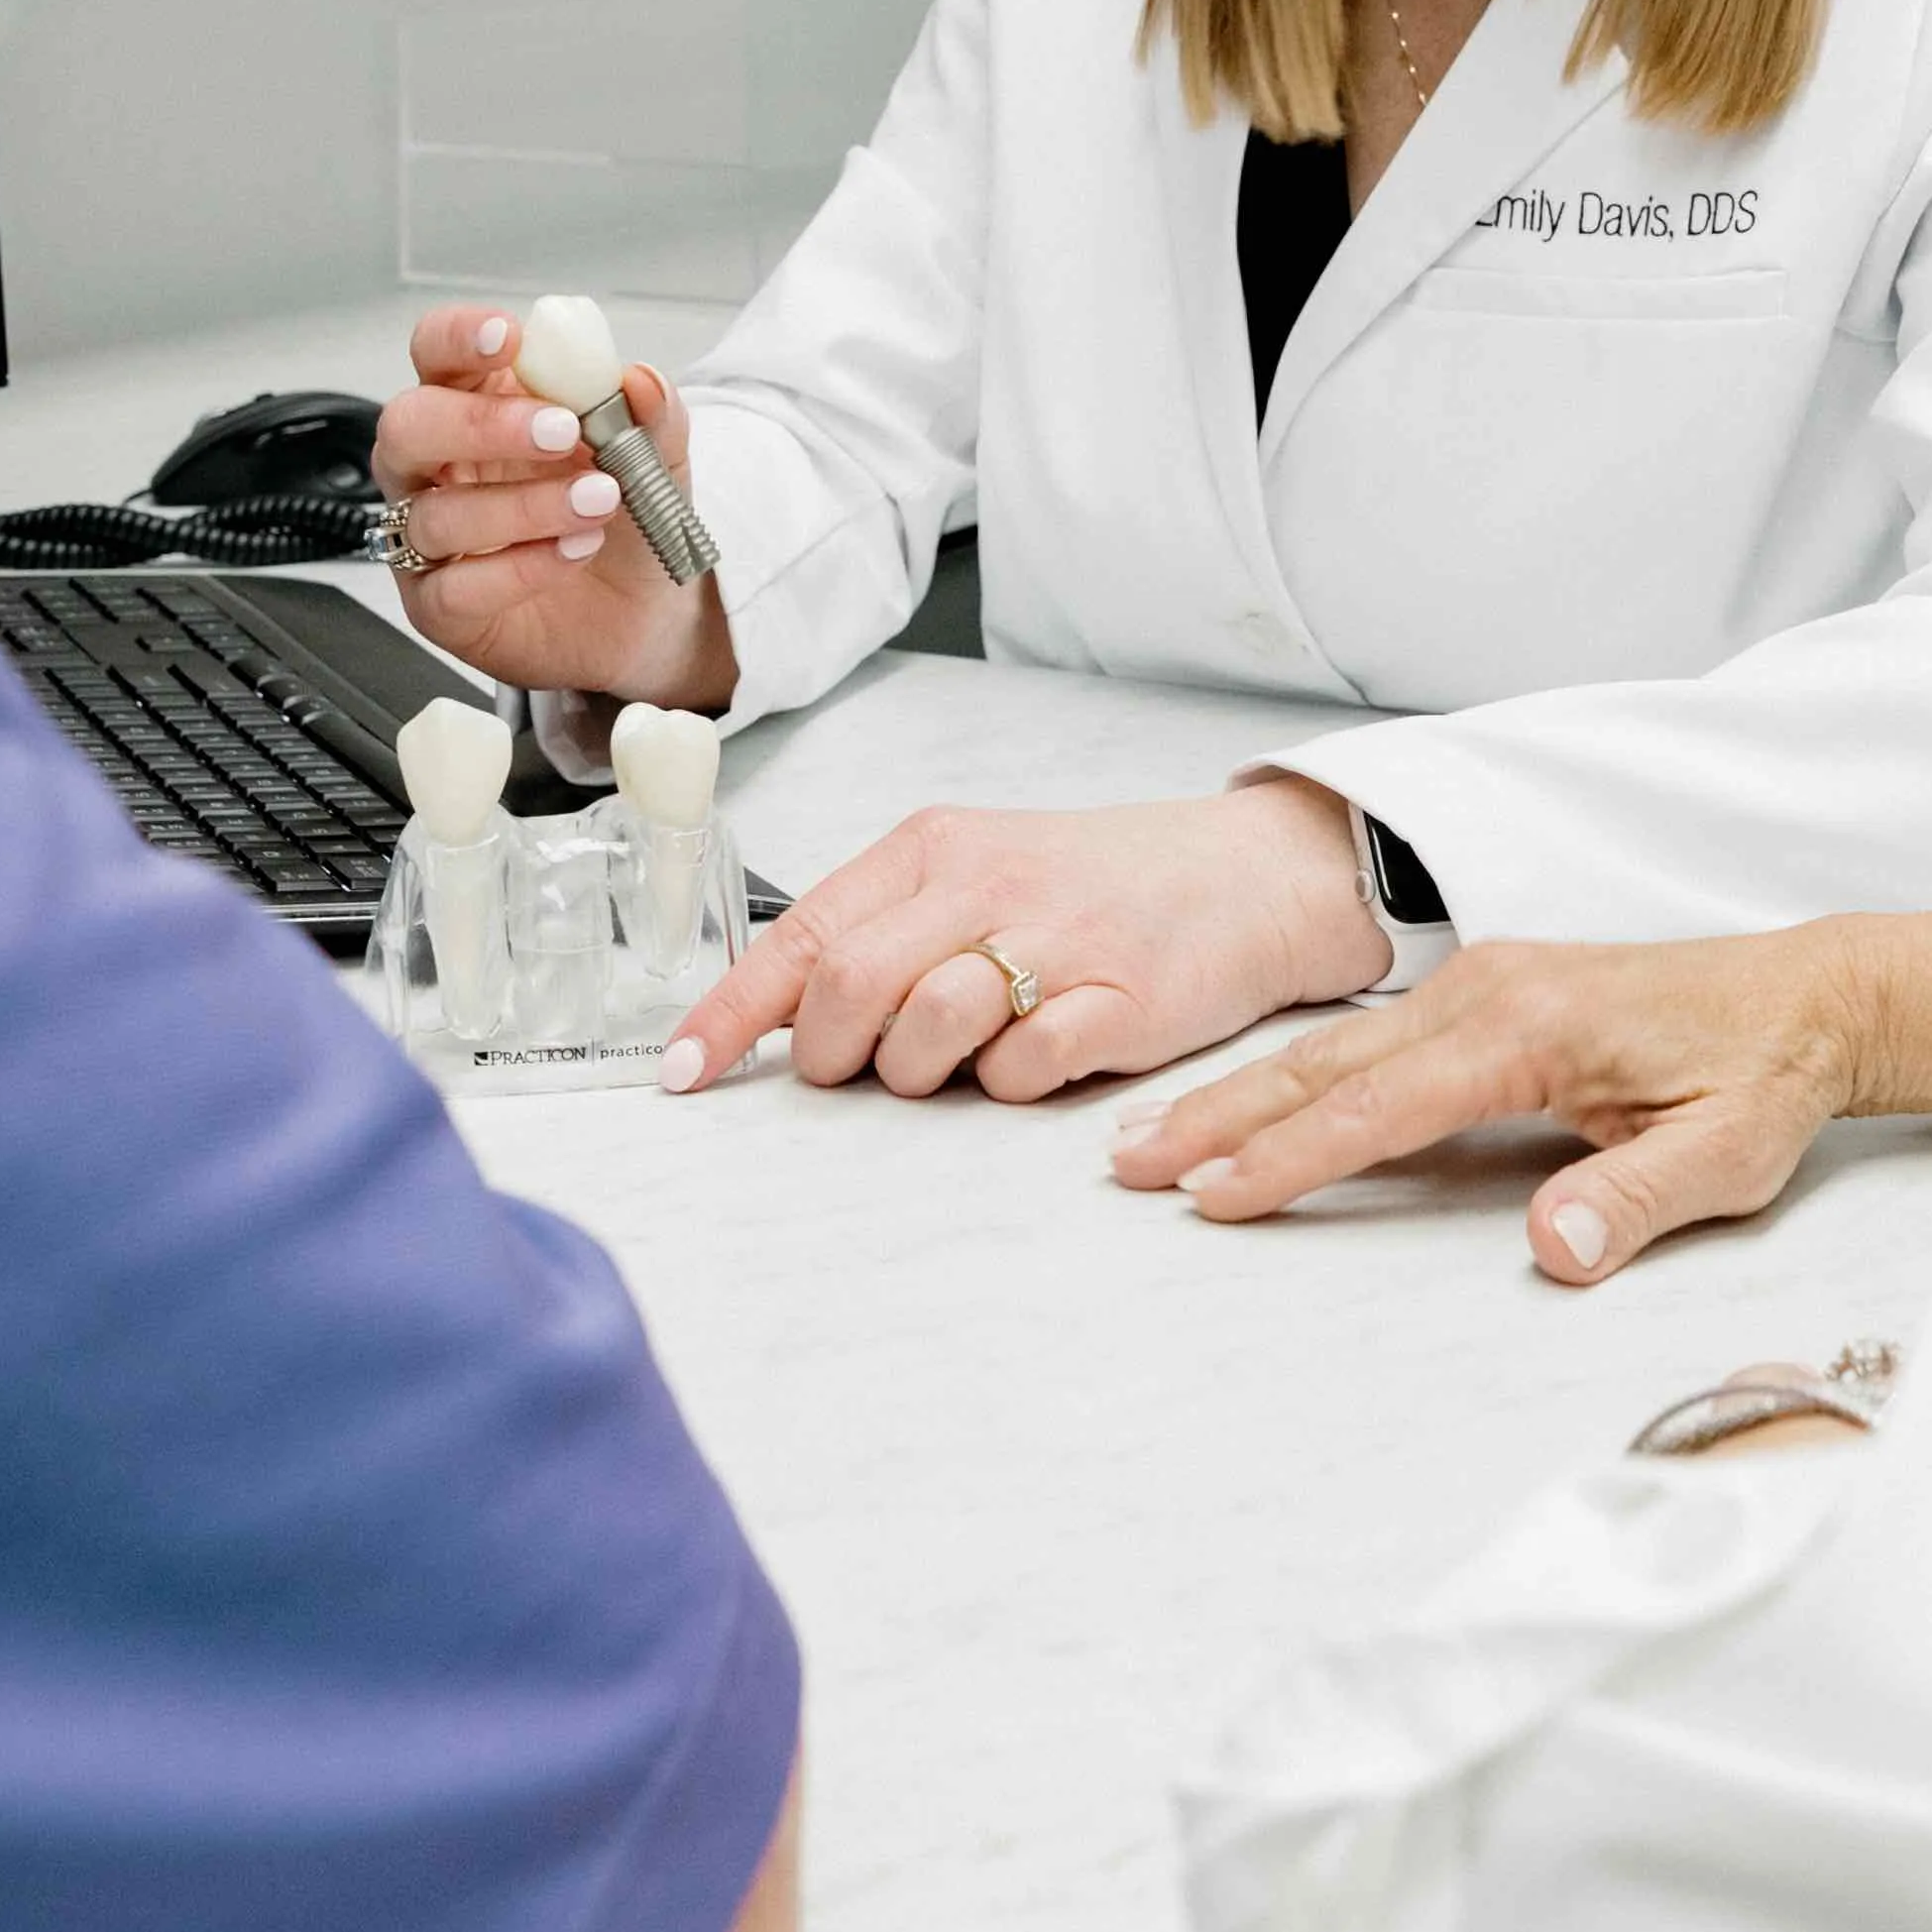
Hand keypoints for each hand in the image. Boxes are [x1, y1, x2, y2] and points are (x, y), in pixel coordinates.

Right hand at [373, 303, 732, 712]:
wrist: (644, 609)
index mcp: (476, 401)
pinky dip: (521, 568)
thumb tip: (640, 380)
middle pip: (408, 425)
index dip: (457, 335)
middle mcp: (437, 465)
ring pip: (435, 514)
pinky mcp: (439, 607)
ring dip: (524, 506)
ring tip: (599, 501)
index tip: (507, 336)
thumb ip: (651, 415)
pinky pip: (454, 588)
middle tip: (560, 430)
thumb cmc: (624, 518)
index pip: (435, 350)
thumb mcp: (654, 457)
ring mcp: (429, 539)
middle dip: (481, 423)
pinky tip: (573, 552)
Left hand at [663, 778, 1387, 1101]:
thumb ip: (887, 931)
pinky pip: (1025, 1069)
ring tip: (961, 1058)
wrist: (1246, 878)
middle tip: (859, 1070)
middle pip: (851, 985)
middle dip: (834, 1052)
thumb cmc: (1096, 886)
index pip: (805, 934)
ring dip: (923, 1070)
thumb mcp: (978, 875)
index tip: (685, 1070)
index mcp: (935, 849)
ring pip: (928, 1029)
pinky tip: (1038, 1057)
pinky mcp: (1121, 1001)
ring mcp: (1057, 942)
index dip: (732, 1011)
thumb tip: (781, 1017)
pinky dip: (1013, 1082)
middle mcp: (987, 884)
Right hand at [1111, 922, 1884, 1285]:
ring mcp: (1480, 985)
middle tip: (1127, 1166)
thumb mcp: (1729, 1154)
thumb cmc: (1762, 1077)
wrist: (1805, 994)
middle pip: (1330, 1066)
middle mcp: (1488, 991)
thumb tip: (1551, 1247)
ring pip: (1335, 1050)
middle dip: (1223, 1117)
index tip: (1216, 1193)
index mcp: (1532, 1028)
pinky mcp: (1484, 994)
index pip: (1388, 1106)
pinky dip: (1296, 1076)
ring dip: (1241, 1096)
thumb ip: (1637, 1201)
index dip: (1298, 1157)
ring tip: (1148, 1139)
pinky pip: (1367, 1042)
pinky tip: (1249, 1103)